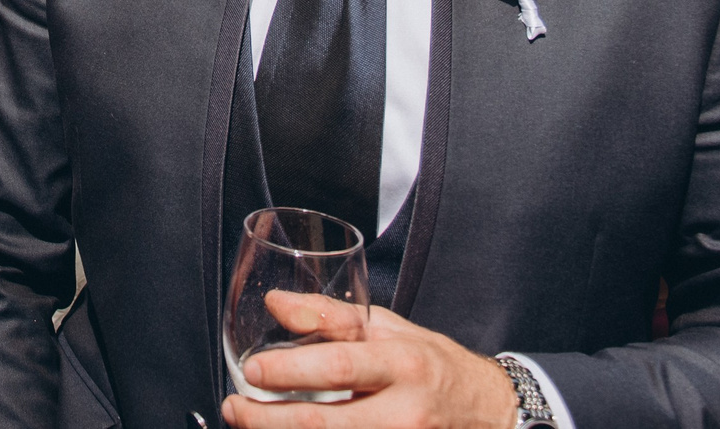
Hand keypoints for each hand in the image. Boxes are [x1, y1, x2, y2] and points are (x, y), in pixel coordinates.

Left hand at [221, 294, 516, 427]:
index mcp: (403, 365)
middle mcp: (404, 412)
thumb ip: (330, 317)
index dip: (291, 371)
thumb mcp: (387, 329)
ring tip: (247, 424)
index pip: (340, 367)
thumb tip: (275, 303)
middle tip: (235, 409)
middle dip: (270, 421)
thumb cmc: (429, 364)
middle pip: (328, 425)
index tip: (251, 370)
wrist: (484, 409)